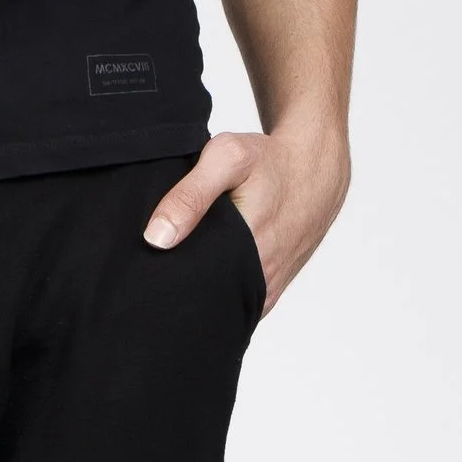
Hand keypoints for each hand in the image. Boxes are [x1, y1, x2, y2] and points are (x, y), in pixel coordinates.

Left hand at [141, 116, 349, 318]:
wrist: (316, 169)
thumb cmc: (271, 161)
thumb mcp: (228, 158)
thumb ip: (190, 194)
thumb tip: (156, 238)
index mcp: (245, 253)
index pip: (186, 286)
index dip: (161, 276)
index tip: (145, 263)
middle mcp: (258, 280)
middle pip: (199, 299)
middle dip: (176, 284)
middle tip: (156, 260)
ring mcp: (265, 291)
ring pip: (217, 304)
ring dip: (197, 288)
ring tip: (181, 262)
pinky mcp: (268, 291)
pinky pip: (233, 301)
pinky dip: (216, 289)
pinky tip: (205, 267)